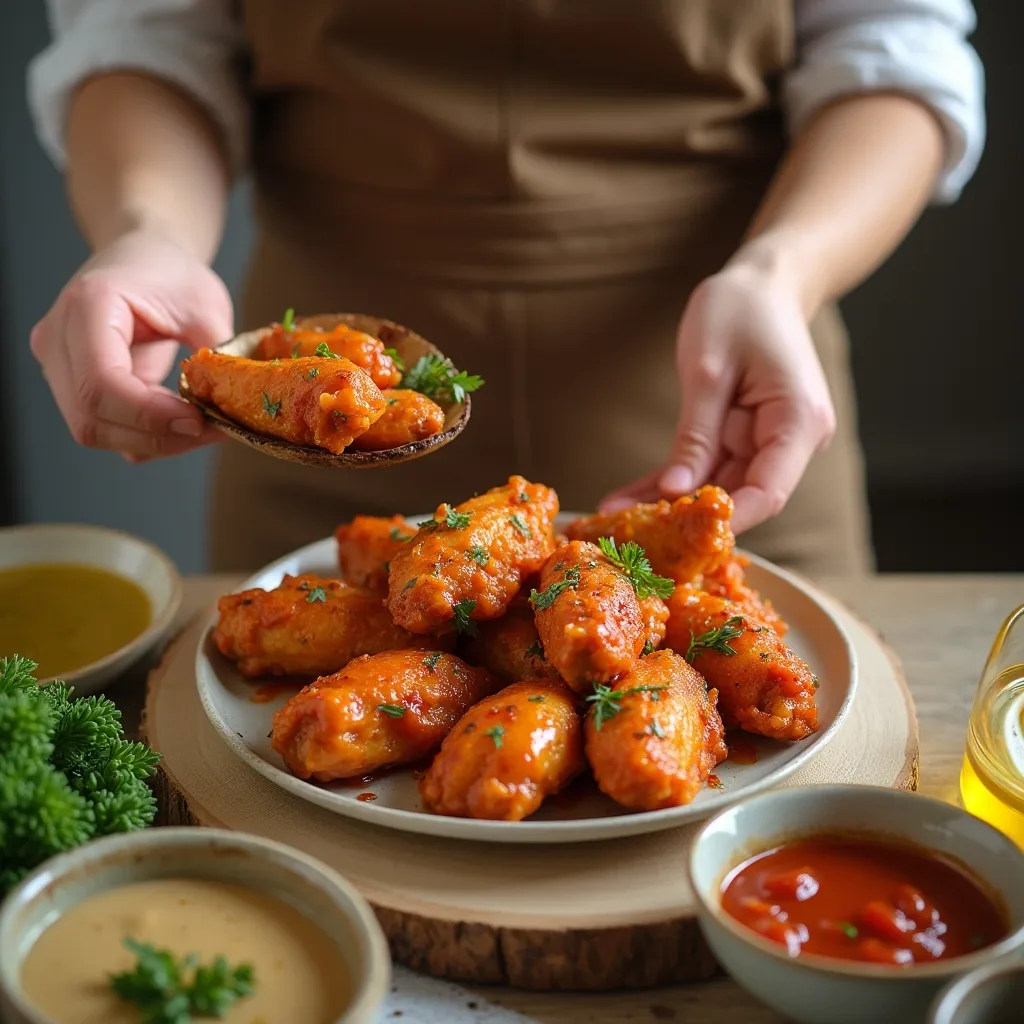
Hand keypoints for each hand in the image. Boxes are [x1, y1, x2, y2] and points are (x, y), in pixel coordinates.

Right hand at [30, 229, 231, 460]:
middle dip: (156, 435)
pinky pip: (104, 428)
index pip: (101, 382)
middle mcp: (58, 339)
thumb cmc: (170, 273)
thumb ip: (215, 355)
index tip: (197, 421)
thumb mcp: (206, 305)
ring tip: (200, 425)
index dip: (149, 415)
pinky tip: (179, 422)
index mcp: (87, 306)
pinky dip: (144, 437)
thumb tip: (231, 404)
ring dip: (153, 440)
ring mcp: (58, 366)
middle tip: (210, 429)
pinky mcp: (71, 386)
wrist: (142, 259)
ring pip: (95, 429)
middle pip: (91, 415)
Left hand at [600, 259, 835, 533]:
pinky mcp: (741, 438)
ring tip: (616, 517)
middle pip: (741, 496)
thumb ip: (696, 435)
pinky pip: (704, 468)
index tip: (676, 539)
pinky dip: (669, 482)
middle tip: (630, 533)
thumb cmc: (739, 310)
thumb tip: (676, 492)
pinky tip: (629, 498)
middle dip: (686, 519)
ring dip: (668, 504)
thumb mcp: (709, 370)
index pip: (769, 492)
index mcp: (797, 423)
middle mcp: (789, 441)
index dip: (725, 521)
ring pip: (716, 487)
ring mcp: (765, 441)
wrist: (760, 283)